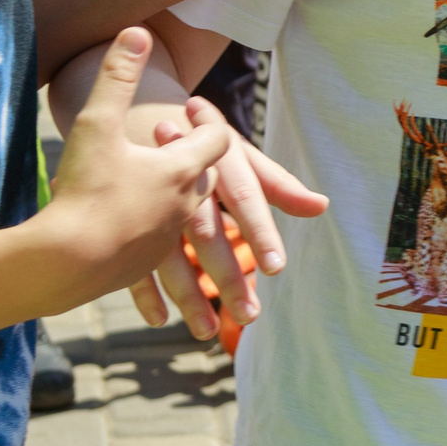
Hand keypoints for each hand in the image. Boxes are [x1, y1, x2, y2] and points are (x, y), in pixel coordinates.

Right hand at [36, 29, 233, 305]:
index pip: (218, 137)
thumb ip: (118, 75)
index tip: (190, 106)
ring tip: (157, 188)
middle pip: (205, 175)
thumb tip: (137, 31)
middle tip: (171, 142)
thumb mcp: (96, 123)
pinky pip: (158, 245)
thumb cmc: (83, 190)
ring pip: (185, 213)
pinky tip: (133, 228)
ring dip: (176, 197)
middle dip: (192, 157)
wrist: (61, 265)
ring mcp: (165, 240)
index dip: (207, 118)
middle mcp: (183, 205)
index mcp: (180, 169)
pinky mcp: (142, 266)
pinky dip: (152, 231)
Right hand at [128, 112, 328, 338]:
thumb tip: (322, 207)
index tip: (275, 266)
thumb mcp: (235, 153)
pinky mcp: (123, 220)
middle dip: (227, 274)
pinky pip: (131, 258)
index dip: (259, 230)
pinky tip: (160, 321)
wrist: (133, 112)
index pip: (243, 196)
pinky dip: (143, 291)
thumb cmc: (199, 140)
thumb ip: (276, 182)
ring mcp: (149, 203)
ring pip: (169, 253)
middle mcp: (184, 182)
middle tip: (250, 315)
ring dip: (189, 294)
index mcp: (215, 160)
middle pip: (207, 231)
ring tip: (208, 332)